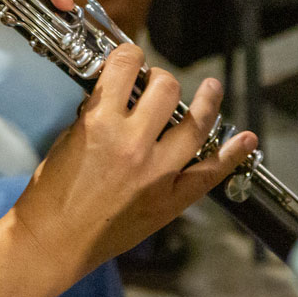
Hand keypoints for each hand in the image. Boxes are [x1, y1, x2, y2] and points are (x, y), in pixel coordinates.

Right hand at [12, 46, 256, 278]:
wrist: (54, 241)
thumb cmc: (52, 193)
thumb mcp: (67, 139)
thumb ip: (96, 114)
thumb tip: (119, 96)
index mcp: (99, 122)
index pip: (125, 67)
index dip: (130, 55)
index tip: (132, 58)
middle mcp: (132, 143)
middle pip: (165, 88)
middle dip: (161, 78)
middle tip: (156, 84)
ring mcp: (156, 172)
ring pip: (195, 124)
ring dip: (208, 101)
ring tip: (213, 88)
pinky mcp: (170, 199)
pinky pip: (209, 172)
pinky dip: (232, 154)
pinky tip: (245, 138)